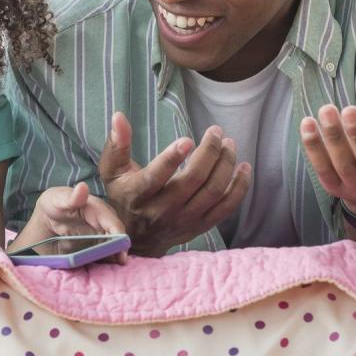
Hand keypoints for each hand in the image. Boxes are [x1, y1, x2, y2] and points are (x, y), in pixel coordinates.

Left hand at [28, 183, 127, 262]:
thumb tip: (83, 187)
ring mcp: (100, 233)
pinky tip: (106, 268)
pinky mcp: (96, 243)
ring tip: (115, 268)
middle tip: (119, 263)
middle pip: (117, 237)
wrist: (48, 216)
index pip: (113, 224)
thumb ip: (70, 197)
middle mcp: (103, 221)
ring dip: (116, 256)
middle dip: (120, 250)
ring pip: (114, 245)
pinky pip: (106, 252)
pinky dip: (107, 260)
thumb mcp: (57, 199)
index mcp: (97, 209)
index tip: (121, 251)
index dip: (119, 237)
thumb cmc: (54, 203)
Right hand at [98, 112, 251, 256]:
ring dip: (225, 165)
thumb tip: (119, 116)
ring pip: (212, 192)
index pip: (156, 178)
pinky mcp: (200, 226)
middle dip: (209, 153)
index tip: (188, 139)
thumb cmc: (125, 196)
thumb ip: (117, 144)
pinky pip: (226, 208)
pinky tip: (243, 167)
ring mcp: (184, 220)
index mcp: (138, 194)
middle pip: (192, 181)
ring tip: (229, 144)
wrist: (138, 240)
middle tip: (216, 131)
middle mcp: (162, 210)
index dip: (171, 158)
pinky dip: (239, 188)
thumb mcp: (112, 171)